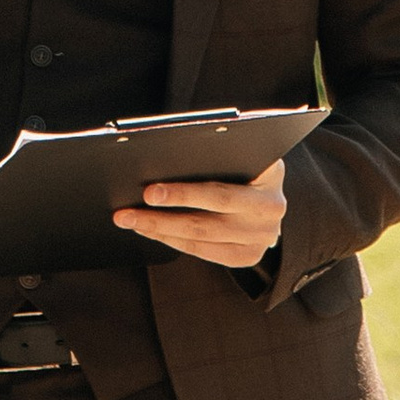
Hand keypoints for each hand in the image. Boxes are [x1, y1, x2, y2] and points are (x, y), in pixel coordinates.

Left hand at [113, 161, 285, 269]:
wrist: (269, 187)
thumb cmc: (242, 157)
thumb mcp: (237, 144)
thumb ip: (211, 148)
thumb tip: (160, 154)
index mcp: (271, 175)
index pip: (220, 191)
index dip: (182, 194)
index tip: (150, 192)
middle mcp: (272, 209)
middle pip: (207, 220)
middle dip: (162, 217)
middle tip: (128, 212)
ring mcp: (262, 237)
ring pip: (202, 239)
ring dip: (160, 231)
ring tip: (131, 221)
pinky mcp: (249, 255)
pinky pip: (205, 252)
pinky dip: (174, 241)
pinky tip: (152, 231)